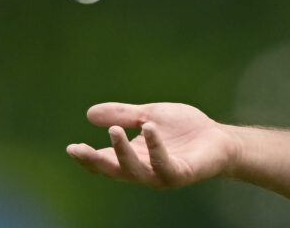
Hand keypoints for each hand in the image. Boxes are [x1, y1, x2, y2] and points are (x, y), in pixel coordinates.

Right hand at [66, 102, 239, 188]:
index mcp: (134, 157)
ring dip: (123, 153)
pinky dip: (155, 147)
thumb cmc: (184, 130)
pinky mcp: (181, 174)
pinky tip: (149, 128)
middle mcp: (144, 170)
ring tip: (114, 130)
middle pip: (114, 171)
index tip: (71, 148)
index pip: (105, 162)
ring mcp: (162, 174)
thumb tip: (89, 114)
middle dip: (95, 162)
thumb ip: (123, 115)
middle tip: (78, 149)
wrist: (218, 138)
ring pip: (136, 171)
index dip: (87, 158)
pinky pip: (164, 164)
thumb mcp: (149, 116)